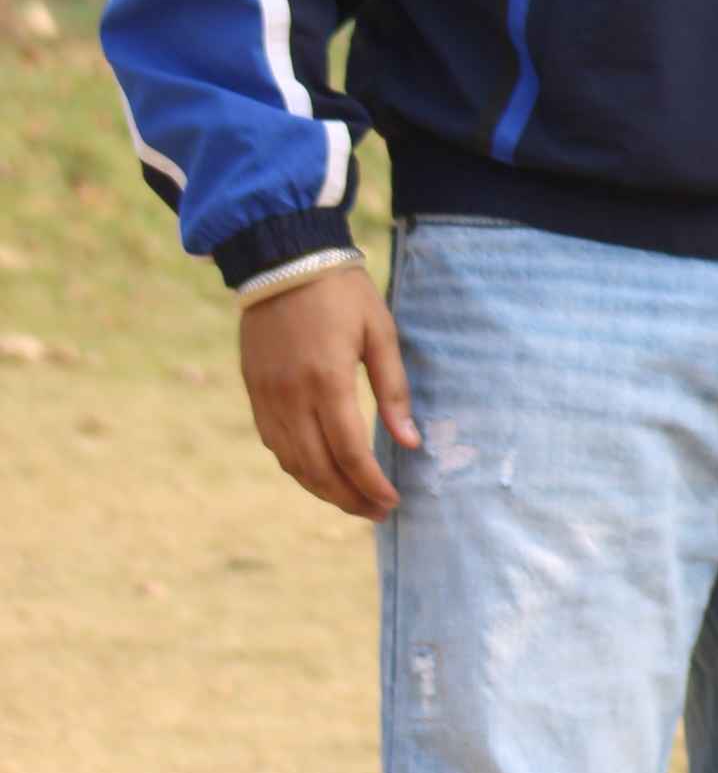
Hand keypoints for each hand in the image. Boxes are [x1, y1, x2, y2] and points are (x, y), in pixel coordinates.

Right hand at [239, 267, 420, 522]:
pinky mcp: (254, 390)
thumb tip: (409, 442)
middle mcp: (291, 395)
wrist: (284, 259)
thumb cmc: (343, 292)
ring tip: (352, 501)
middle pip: (318, 468)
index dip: (371, 484)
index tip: (392, 501)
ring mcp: (267, 395)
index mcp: (327, 380)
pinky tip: (320, 472)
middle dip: (349, 498)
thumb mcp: (380, 333)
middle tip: (376, 512)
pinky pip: (273, 443)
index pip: (349, 453)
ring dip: (322, 490)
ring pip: (291, 462)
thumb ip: (393, 391)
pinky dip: (297, 466)